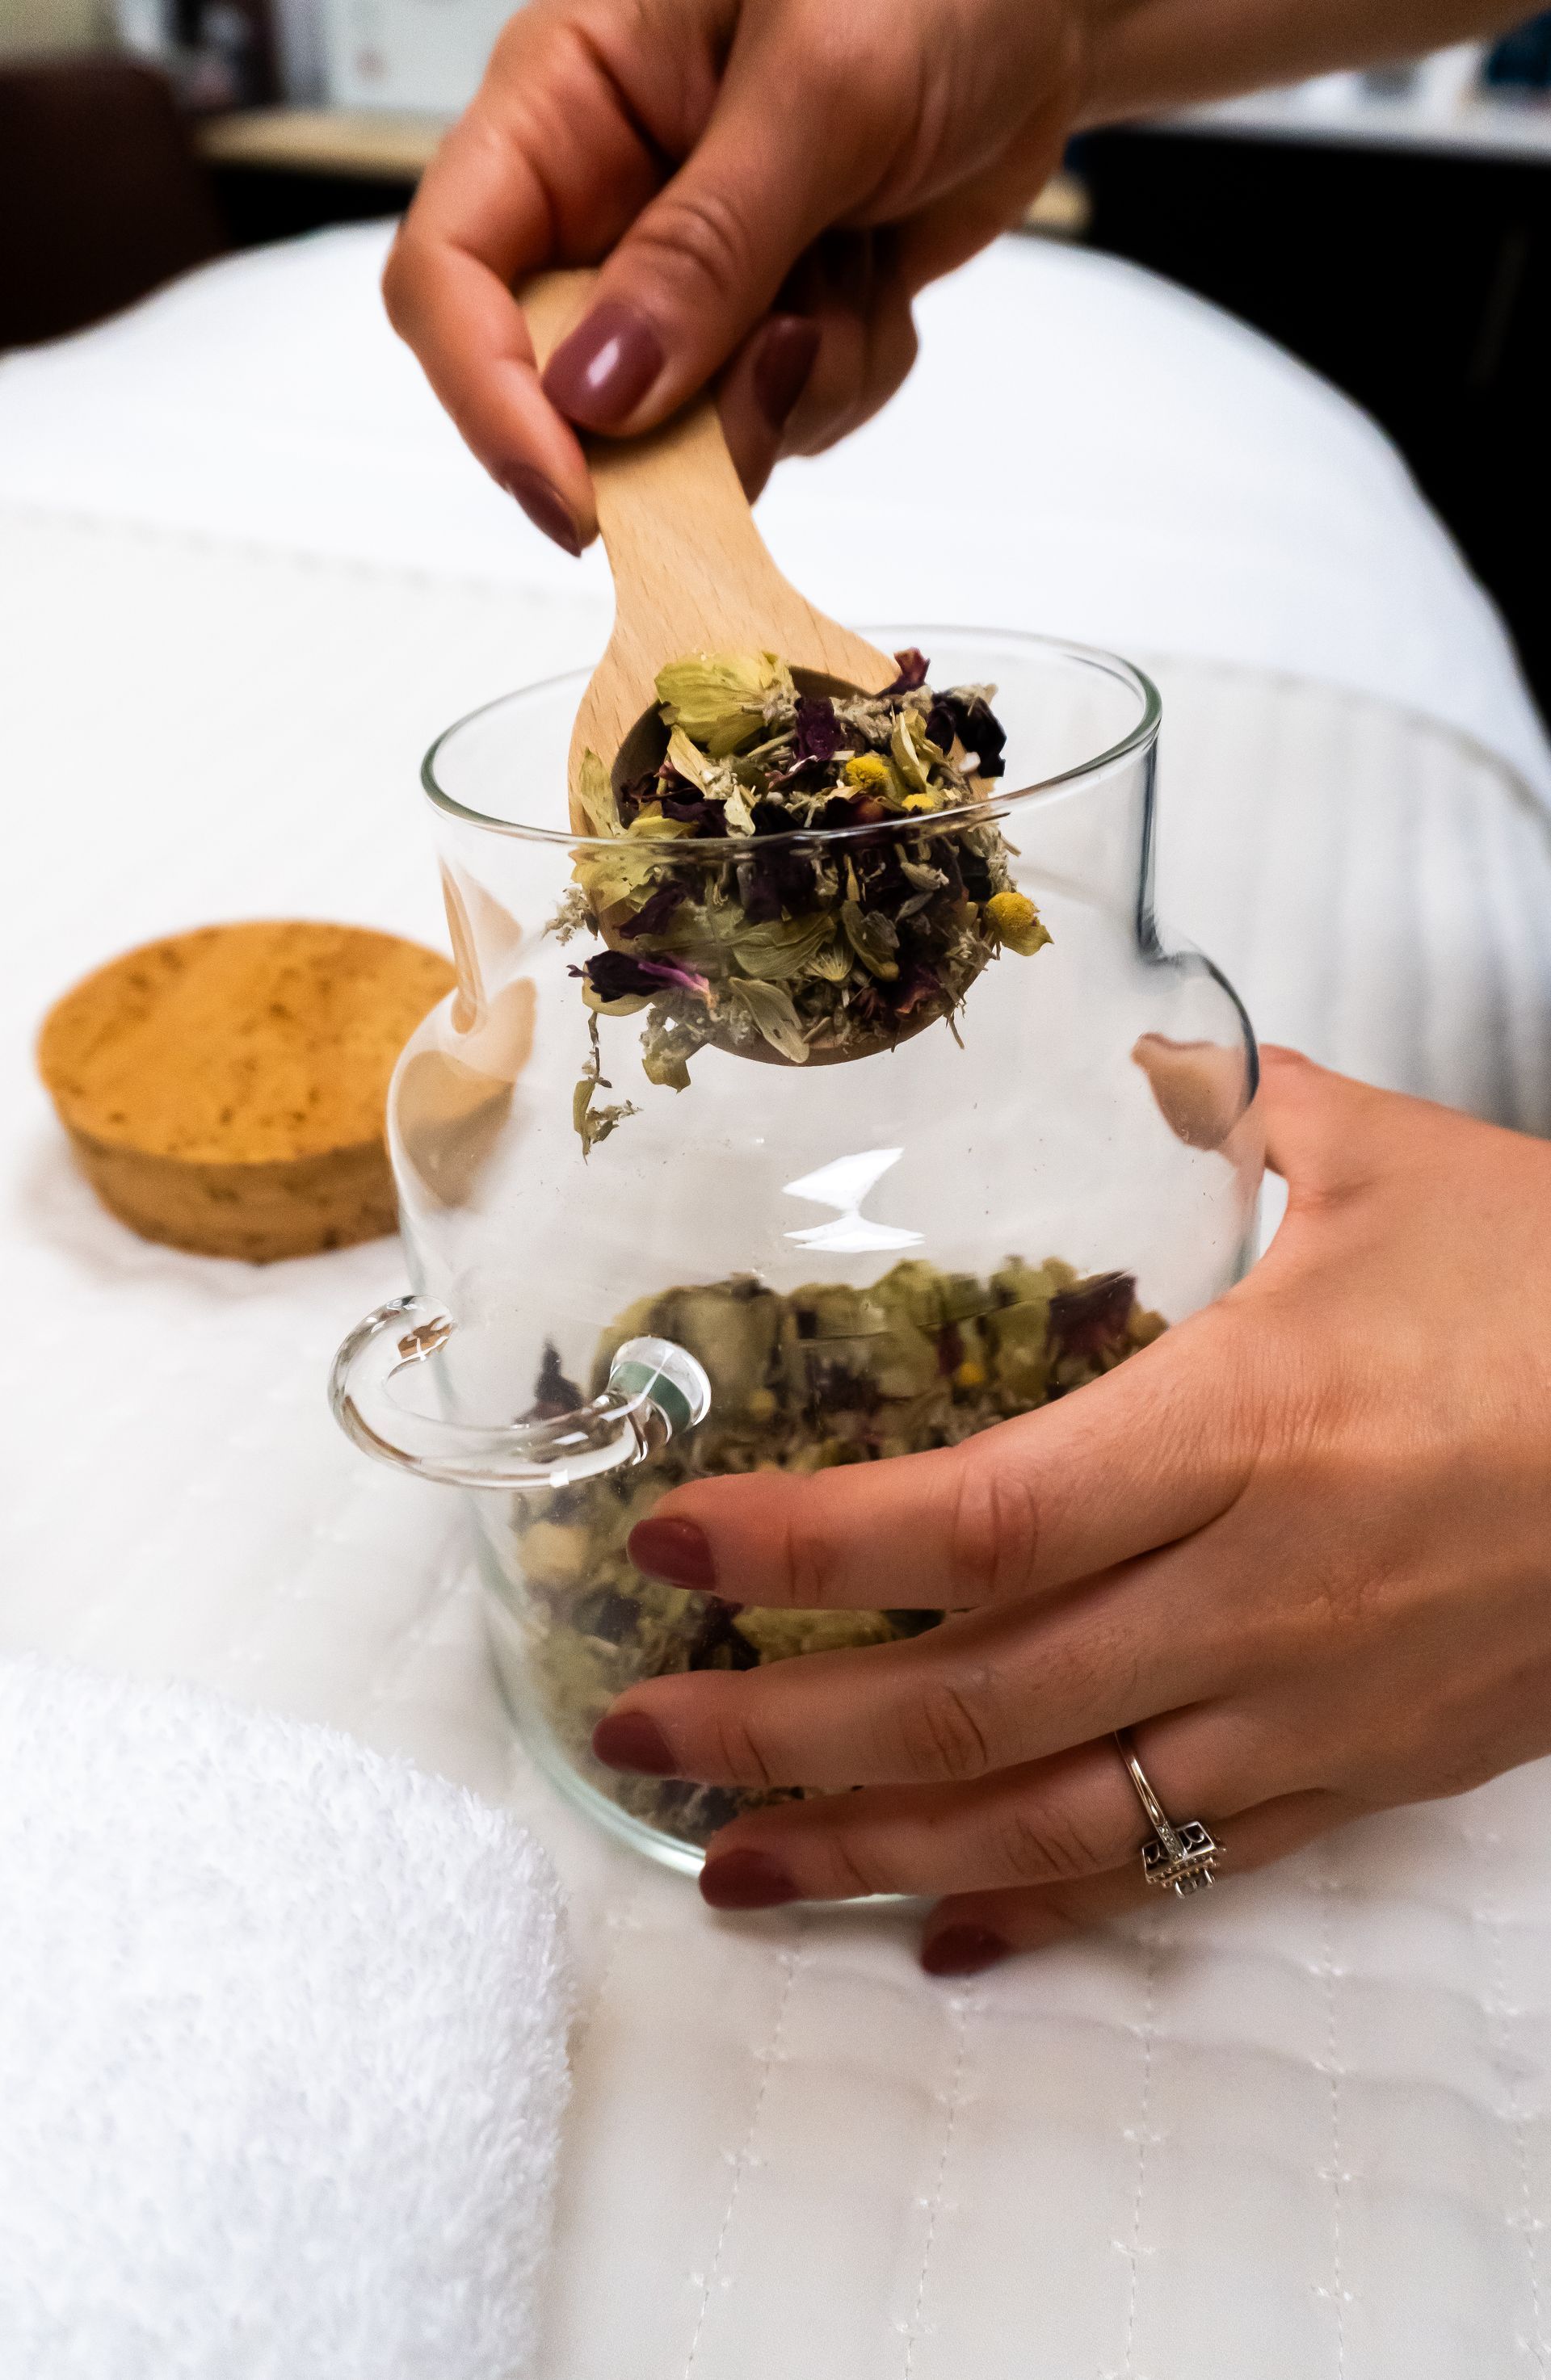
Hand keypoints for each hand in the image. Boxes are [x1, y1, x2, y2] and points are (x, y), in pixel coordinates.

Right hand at [382, 0, 1087, 547]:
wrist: (1052, 0)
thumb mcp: (820, 89)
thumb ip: (705, 247)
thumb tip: (598, 392)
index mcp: (564, 97)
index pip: (449, 276)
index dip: (491, 402)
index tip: (574, 498)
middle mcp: (602, 194)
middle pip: (558, 385)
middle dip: (679, 416)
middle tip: (785, 358)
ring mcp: (681, 271)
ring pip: (680, 429)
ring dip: (787, 386)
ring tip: (856, 265)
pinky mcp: (758, 320)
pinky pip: (772, 421)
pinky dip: (842, 375)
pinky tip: (881, 276)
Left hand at [593, 1050, 1550, 1973]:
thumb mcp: (1403, 1165)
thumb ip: (1245, 1105)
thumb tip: (1150, 1050)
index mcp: (1246, 1428)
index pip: (978, 1516)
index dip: (809, 1548)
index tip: (672, 1545)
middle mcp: (1260, 1593)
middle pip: (980, 1695)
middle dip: (786, 1732)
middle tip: (635, 1735)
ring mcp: (1315, 1707)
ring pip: (1063, 1814)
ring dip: (881, 1851)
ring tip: (736, 1871)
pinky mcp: (1372, 1772)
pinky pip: (1191, 1864)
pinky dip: (1057, 1901)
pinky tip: (951, 1927)